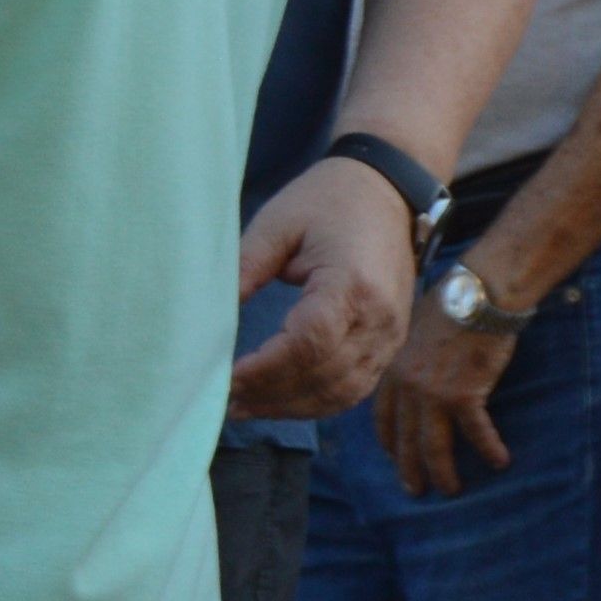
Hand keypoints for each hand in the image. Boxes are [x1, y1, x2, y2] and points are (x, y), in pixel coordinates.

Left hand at [228, 156, 420, 420]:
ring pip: (342, 392)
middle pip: (325, 376)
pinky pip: (356, 386)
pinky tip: (281, 402)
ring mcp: (391, 334)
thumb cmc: (327, 201)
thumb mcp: (277, 223)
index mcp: (351, 283)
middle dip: (272, 395)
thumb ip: (246, 268)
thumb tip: (209, 315)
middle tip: (224, 402)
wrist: (386, 191)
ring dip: (292, 408)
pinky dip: (318, 401)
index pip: (310, 342)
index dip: (267, 368)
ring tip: (245, 409)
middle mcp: (380, 318)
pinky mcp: (390, 342)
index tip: (227, 378)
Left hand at [373, 283, 517, 495]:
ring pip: (433, 445)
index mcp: (392, 369)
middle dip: (408, 468)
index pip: (383, 415)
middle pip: (405, 437)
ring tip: (450, 490)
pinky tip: (500, 462)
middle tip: (414, 491)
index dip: (389, 439)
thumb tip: (415, 372)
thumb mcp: (414, 330)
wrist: (475, 293)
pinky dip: (488, 449)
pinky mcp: (464, 394)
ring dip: (442, 471)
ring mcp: (432, 392)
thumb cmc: (450, 304)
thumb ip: (410, 357)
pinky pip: (476, 433)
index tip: (393, 456)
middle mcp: (406, 385)